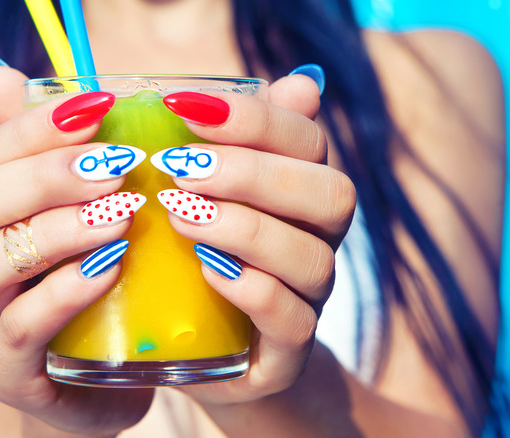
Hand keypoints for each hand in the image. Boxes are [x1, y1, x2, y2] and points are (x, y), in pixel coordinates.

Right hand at [0, 64, 152, 434]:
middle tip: (116, 165)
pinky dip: (64, 291)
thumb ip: (54, 153)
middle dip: (42, 176)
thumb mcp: (84, 219)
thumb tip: (0, 73)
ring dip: (57, 230)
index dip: (35, 126)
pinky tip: (111, 267)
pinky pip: (19, 328)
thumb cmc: (94, 290)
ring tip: (121, 214)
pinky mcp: (10, 372)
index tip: (99, 106)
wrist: (100, 383)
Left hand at [161, 74, 355, 404]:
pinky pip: (294, 320)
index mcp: (304, 192)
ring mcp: (310, 298)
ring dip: (244, 229)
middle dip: (253, 173)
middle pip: (331, 195)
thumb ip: (241, 139)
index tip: (181, 107)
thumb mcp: (205, 193)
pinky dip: (252, 290)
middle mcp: (320, 241)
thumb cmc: (196, 255)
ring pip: (312, 258)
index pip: (307, 141)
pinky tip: (206, 270)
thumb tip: (304, 82)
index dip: (253, 119)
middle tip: (179, 167)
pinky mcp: (288, 351)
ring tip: (179, 215)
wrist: (199, 349)